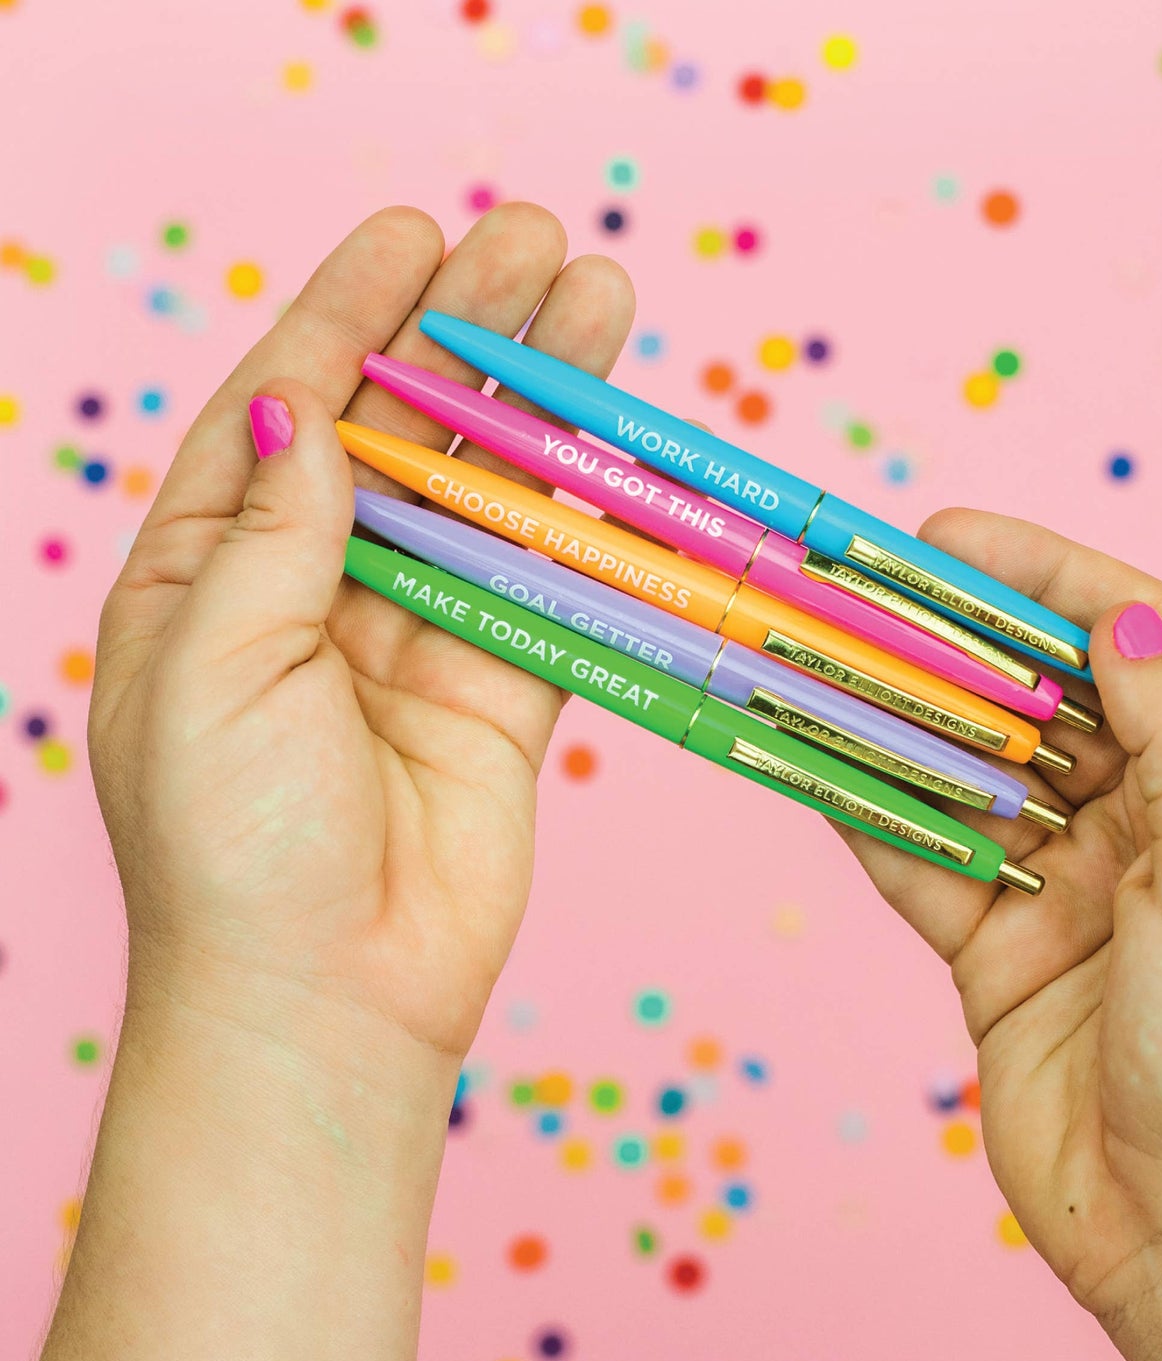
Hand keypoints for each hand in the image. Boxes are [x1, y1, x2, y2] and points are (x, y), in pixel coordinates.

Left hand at [93, 202, 632, 1057]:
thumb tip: (306, 405)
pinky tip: (623, 444)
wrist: (324, 997)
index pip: (289, 408)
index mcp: (213, 571)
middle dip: (468, 335)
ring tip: (596, 298)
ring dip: (543, 402)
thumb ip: (274, 531)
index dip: (350, 314)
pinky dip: (588, 515)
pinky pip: (552, 583)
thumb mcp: (212, 665)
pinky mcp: (504, 688)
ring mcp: (419, 635)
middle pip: (404, 431)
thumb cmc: (230, 846)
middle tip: (536, 242)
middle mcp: (318, 589)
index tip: (413, 235)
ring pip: (491, 493)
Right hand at [844, 510, 1161, 1360]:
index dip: (1043, 576)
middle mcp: (1150, 823)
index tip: (949, 538)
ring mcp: (1069, 889)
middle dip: (948, 644)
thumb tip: (1118, 620)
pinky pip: (922, 861)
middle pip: (1034, 698)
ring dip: (894, 725)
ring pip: (966, 774)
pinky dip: (868, 814)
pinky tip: (810, 766)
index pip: (1136, 637)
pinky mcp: (1001, 953)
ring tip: (813, 667)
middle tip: (853, 596)